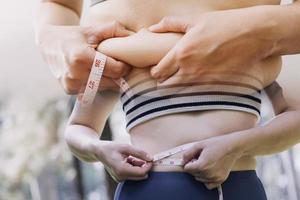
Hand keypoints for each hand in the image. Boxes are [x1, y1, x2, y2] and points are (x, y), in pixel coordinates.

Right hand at [36, 21, 133, 93]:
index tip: (125, 60)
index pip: (115, 70)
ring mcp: (71, 85)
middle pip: (111, 82)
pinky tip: (96, 74)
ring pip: (103, 88)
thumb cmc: (74, 35)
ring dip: (109, 80)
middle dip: (118, 74)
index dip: (125, 66)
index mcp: (81, 57)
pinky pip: (93, 91)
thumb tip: (134, 37)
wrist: (49, 44)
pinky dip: (99, 84)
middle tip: (118, 64)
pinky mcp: (69, 91)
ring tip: (106, 68)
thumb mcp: (93, 29)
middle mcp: (75, 74)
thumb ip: (115, 31)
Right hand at [94, 141, 152, 181]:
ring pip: (137, 175)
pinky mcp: (120, 178)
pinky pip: (132, 174)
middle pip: (141, 175)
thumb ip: (139, 153)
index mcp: (122, 169)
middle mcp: (121, 177)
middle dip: (144, 166)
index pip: (142, 172)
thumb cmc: (111, 147)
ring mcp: (120, 178)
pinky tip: (128, 159)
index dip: (149, 165)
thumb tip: (151, 158)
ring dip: (138, 166)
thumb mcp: (126, 147)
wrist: (98, 151)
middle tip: (142, 155)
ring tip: (131, 156)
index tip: (150, 157)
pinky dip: (134, 167)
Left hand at [148, 8, 273, 83]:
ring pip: (179, 94)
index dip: (155, 72)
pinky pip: (196, 95)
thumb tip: (152, 28)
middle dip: (163, 83)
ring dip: (176, 89)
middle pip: (166, 86)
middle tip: (166, 77)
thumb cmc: (224, 24)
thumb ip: (170, 24)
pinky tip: (195, 84)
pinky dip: (192, 92)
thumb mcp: (195, 20)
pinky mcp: (215, 87)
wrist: (254, 34)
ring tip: (179, 81)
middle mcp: (189, 70)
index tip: (158, 69)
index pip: (158, 72)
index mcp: (181, 53)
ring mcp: (203, 81)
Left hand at [182, 134, 242, 189]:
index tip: (192, 158)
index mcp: (202, 165)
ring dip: (199, 172)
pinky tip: (208, 171)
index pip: (187, 169)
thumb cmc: (217, 144)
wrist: (232, 146)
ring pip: (199, 179)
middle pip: (193, 174)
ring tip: (205, 163)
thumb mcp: (200, 144)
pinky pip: (208, 184)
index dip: (188, 162)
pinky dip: (206, 179)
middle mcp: (208, 173)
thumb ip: (188, 153)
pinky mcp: (221, 179)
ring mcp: (215, 177)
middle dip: (193, 166)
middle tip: (199, 158)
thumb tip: (183, 160)